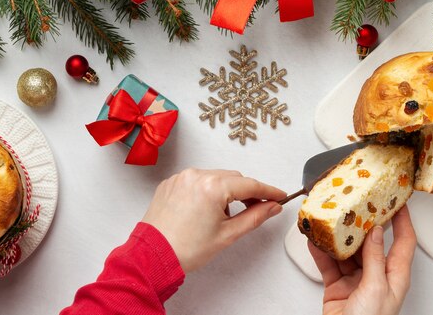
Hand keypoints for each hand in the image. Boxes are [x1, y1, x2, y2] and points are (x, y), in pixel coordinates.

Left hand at [142, 168, 285, 272]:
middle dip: (246, 192)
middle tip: (256, 208)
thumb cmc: (185, 248)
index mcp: (212, 186)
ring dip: (225, 190)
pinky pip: (196, 180)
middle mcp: (196, 175)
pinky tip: (204, 210)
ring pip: (215, 177)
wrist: (153, 256)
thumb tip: (272, 206)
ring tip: (222, 215)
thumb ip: (255, 217)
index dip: (268, 190)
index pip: (249, 184)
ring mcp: (181, 177)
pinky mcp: (171, 182)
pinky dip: (206, 190)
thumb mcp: (228, 234)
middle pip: (233, 178)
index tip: (279, 195)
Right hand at [308, 205, 415, 314]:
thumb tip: (376, 232)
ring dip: (338, 238)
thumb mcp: (376, 288)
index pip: (404, 241)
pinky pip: (329, 265)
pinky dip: (320, 253)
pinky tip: (315, 242)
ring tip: (330, 220)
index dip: (404, 220)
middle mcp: (376, 276)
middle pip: (371, 243)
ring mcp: (356, 282)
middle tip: (355, 204)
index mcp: (395, 276)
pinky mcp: (337, 288)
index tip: (399, 200)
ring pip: (347, 252)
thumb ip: (375, 258)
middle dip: (362, 224)